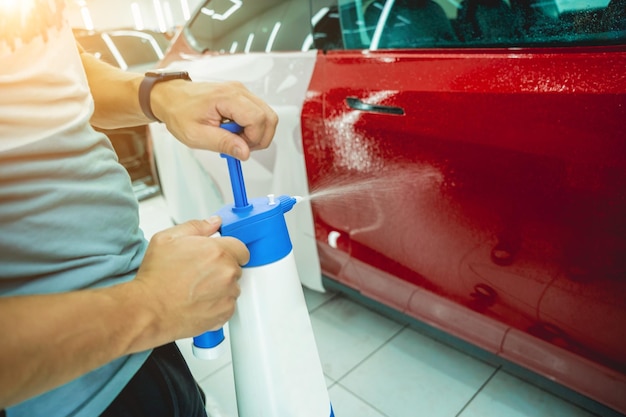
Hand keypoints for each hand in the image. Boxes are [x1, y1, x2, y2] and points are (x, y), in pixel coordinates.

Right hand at [132, 217, 248, 342]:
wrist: (148, 309)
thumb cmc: (156, 278)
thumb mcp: (167, 239)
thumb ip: (196, 226)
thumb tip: (213, 222)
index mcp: (217, 251)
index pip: (241, 247)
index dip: (228, 250)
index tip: (219, 254)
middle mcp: (226, 273)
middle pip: (236, 267)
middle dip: (222, 268)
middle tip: (200, 272)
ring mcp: (227, 294)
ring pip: (233, 287)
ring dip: (221, 287)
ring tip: (197, 288)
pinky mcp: (225, 313)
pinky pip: (229, 305)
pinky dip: (218, 303)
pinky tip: (199, 300)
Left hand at [151, 80, 278, 159]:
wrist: (170, 97)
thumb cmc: (179, 112)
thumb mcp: (197, 135)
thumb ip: (223, 143)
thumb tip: (244, 152)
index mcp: (228, 97)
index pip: (259, 119)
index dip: (254, 139)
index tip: (239, 148)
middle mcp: (238, 91)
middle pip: (269, 117)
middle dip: (259, 138)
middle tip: (239, 146)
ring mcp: (241, 92)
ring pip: (267, 116)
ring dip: (256, 133)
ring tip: (234, 138)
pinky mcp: (241, 97)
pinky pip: (258, 114)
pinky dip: (251, 127)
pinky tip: (234, 131)